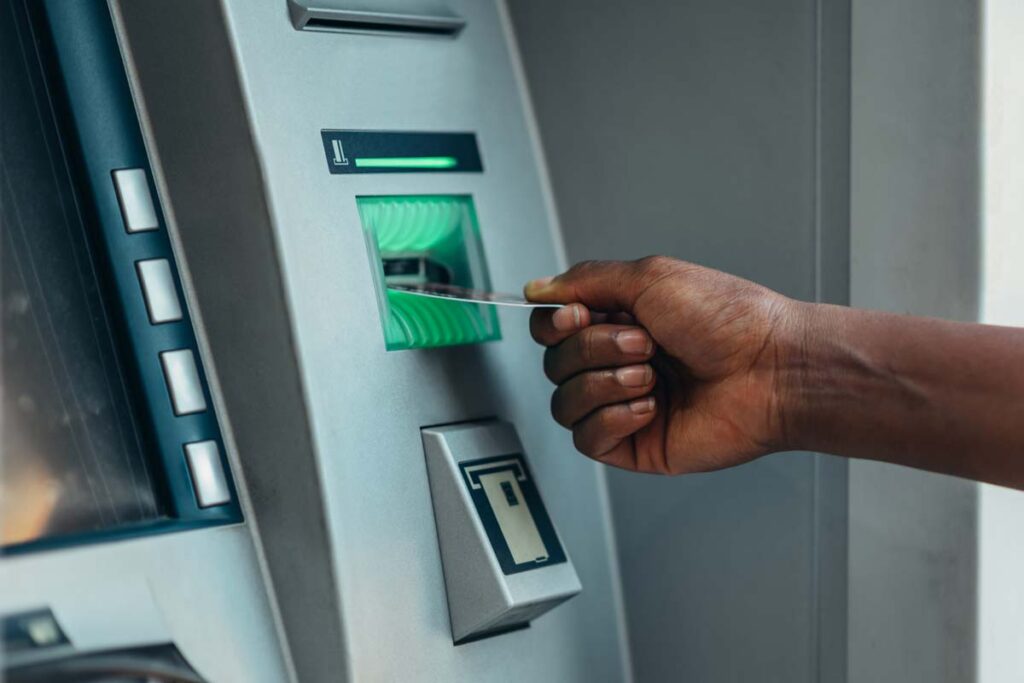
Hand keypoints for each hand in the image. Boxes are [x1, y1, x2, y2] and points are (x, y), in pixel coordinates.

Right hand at [525, 257, 803, 474]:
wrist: (770, 369)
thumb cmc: (727, 319)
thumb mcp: (650, 276)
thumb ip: (586, 280)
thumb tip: (536, 289)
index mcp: (618, 320)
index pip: (551, 328)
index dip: (554, 324)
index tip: (579, 315)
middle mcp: (615, 362)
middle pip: (553, 363)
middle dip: (594, 349)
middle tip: (645, 343)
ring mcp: (622, 404)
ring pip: (564, 402)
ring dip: (604, 384)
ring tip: (650, 377)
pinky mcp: (633, 444)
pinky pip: (586, 438)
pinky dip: (612, 418)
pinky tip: (650, 407)